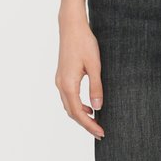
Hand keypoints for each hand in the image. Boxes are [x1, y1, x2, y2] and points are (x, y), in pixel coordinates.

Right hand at [56, 10, 104, 138]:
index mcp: (68, 84)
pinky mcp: (62, 76)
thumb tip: (97, 108)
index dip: (89, 125)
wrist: (71, 27)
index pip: (78, 113)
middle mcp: (61, 85)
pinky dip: (77, 105)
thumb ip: (96, 87)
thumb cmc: (84, 43)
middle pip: (71, 112)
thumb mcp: (94, 66)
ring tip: (95, 122)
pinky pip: (68, 97)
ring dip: (81, 115)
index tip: (101, 133)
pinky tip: (89, 106)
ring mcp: (60, 80)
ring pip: (68, 105)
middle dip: (85, 124)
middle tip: (100, 132)